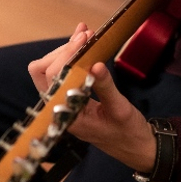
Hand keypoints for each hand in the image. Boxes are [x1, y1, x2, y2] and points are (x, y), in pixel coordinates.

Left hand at [28, 25, 156, 174]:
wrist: (136, 147)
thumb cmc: (128, 133)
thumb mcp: (120, 110)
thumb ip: (106, 88)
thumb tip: (95, 64)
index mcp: (67, 115)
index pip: (54, 78)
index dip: (66, 56)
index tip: (83, 39)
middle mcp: (59, 107)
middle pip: (44, 70)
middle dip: (64, 50)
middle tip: (86, 35)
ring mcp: (62, 100)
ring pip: (49, 68)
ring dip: (66, 49)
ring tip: (86, 34)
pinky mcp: (70, 94)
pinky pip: (62, 71)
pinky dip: (70, 54)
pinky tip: (83, 39)